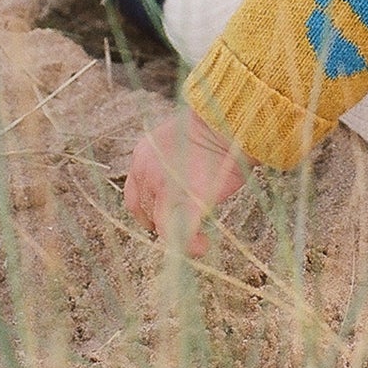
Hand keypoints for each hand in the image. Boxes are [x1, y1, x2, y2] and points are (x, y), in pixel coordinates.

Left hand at [124, 109, 249, 256]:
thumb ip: (170, 163)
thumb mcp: (180, 140)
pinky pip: (181, 233)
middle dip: (160, 221)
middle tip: (180, 227)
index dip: (146, 209)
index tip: (157, 217)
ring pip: (161, 223)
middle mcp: (146, 172)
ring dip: (176, 235)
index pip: (134, 193)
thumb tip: (178, 183)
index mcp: (143, 155)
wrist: (232, 122)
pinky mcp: (187, 202)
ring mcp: (164, 188)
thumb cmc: (216, 127)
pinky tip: (202, 246)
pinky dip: (191, 244)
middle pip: (145, 209)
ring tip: (197, 241)